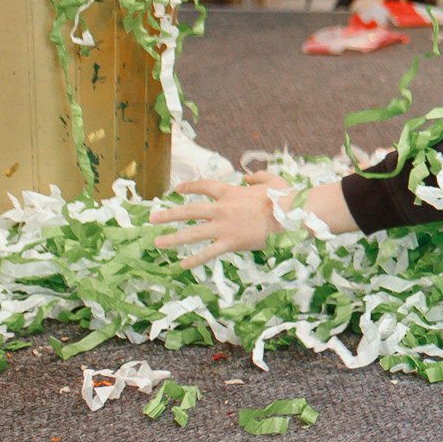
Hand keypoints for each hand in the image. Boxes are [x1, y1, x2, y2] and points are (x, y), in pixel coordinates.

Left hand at [149, 172, 290, 269]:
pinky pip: (209, 253)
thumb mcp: (272, 180)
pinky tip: (182, 265)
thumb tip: (247, 177)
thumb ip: (257, 176)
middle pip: (189, 211)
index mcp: (230, 192)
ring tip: (158, 241)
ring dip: (173, 237)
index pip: (204, 187)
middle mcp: (222, 208)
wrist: (289, 215)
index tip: (177, 189)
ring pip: (193, 233)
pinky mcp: (231, 242)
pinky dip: (195, 259)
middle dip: (169, 214)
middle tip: (152, 217)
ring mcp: (224, 227)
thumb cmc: (284, 197)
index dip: (189, 187)